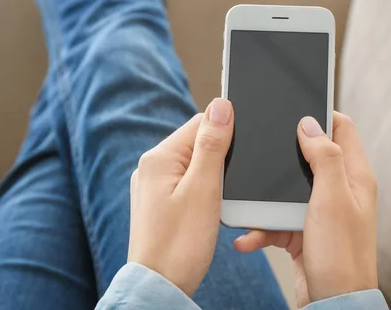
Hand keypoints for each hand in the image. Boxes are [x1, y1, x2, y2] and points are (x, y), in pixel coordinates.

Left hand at [127, 98, 233, 296]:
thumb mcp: (204, 189)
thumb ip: (213, 144)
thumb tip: (221, 105)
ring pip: (194, 165)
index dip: (226, 134)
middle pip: (197, 143)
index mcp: (159, 157)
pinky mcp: (159, 202)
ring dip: (211, 177)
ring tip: (212, 205)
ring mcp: (153, 185)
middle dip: (219, 159)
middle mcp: (151, 167)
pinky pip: (187, 183)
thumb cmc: (180, 244)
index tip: (239, 156)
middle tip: (223, 189)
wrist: (161, 285)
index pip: (200, 122)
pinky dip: (202, 191)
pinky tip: (205, 211)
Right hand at [234, 112, 377, 306]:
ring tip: (247, 205)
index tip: (295, 106)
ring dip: (266, 199)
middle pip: (309, 156)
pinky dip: (262, 227)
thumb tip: (310, 123)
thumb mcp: (331, 198)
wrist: (332, 303)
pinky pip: (277, 219)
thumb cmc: (340, 255)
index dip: (320, 114)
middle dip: (283, 156)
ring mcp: (320, 210)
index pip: (342, 128)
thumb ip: (324, 157)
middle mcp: (339, 189)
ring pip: (287, 189)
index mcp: (353, 175)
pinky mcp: (303, 230)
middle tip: (261, 149)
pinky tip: (249, 237)